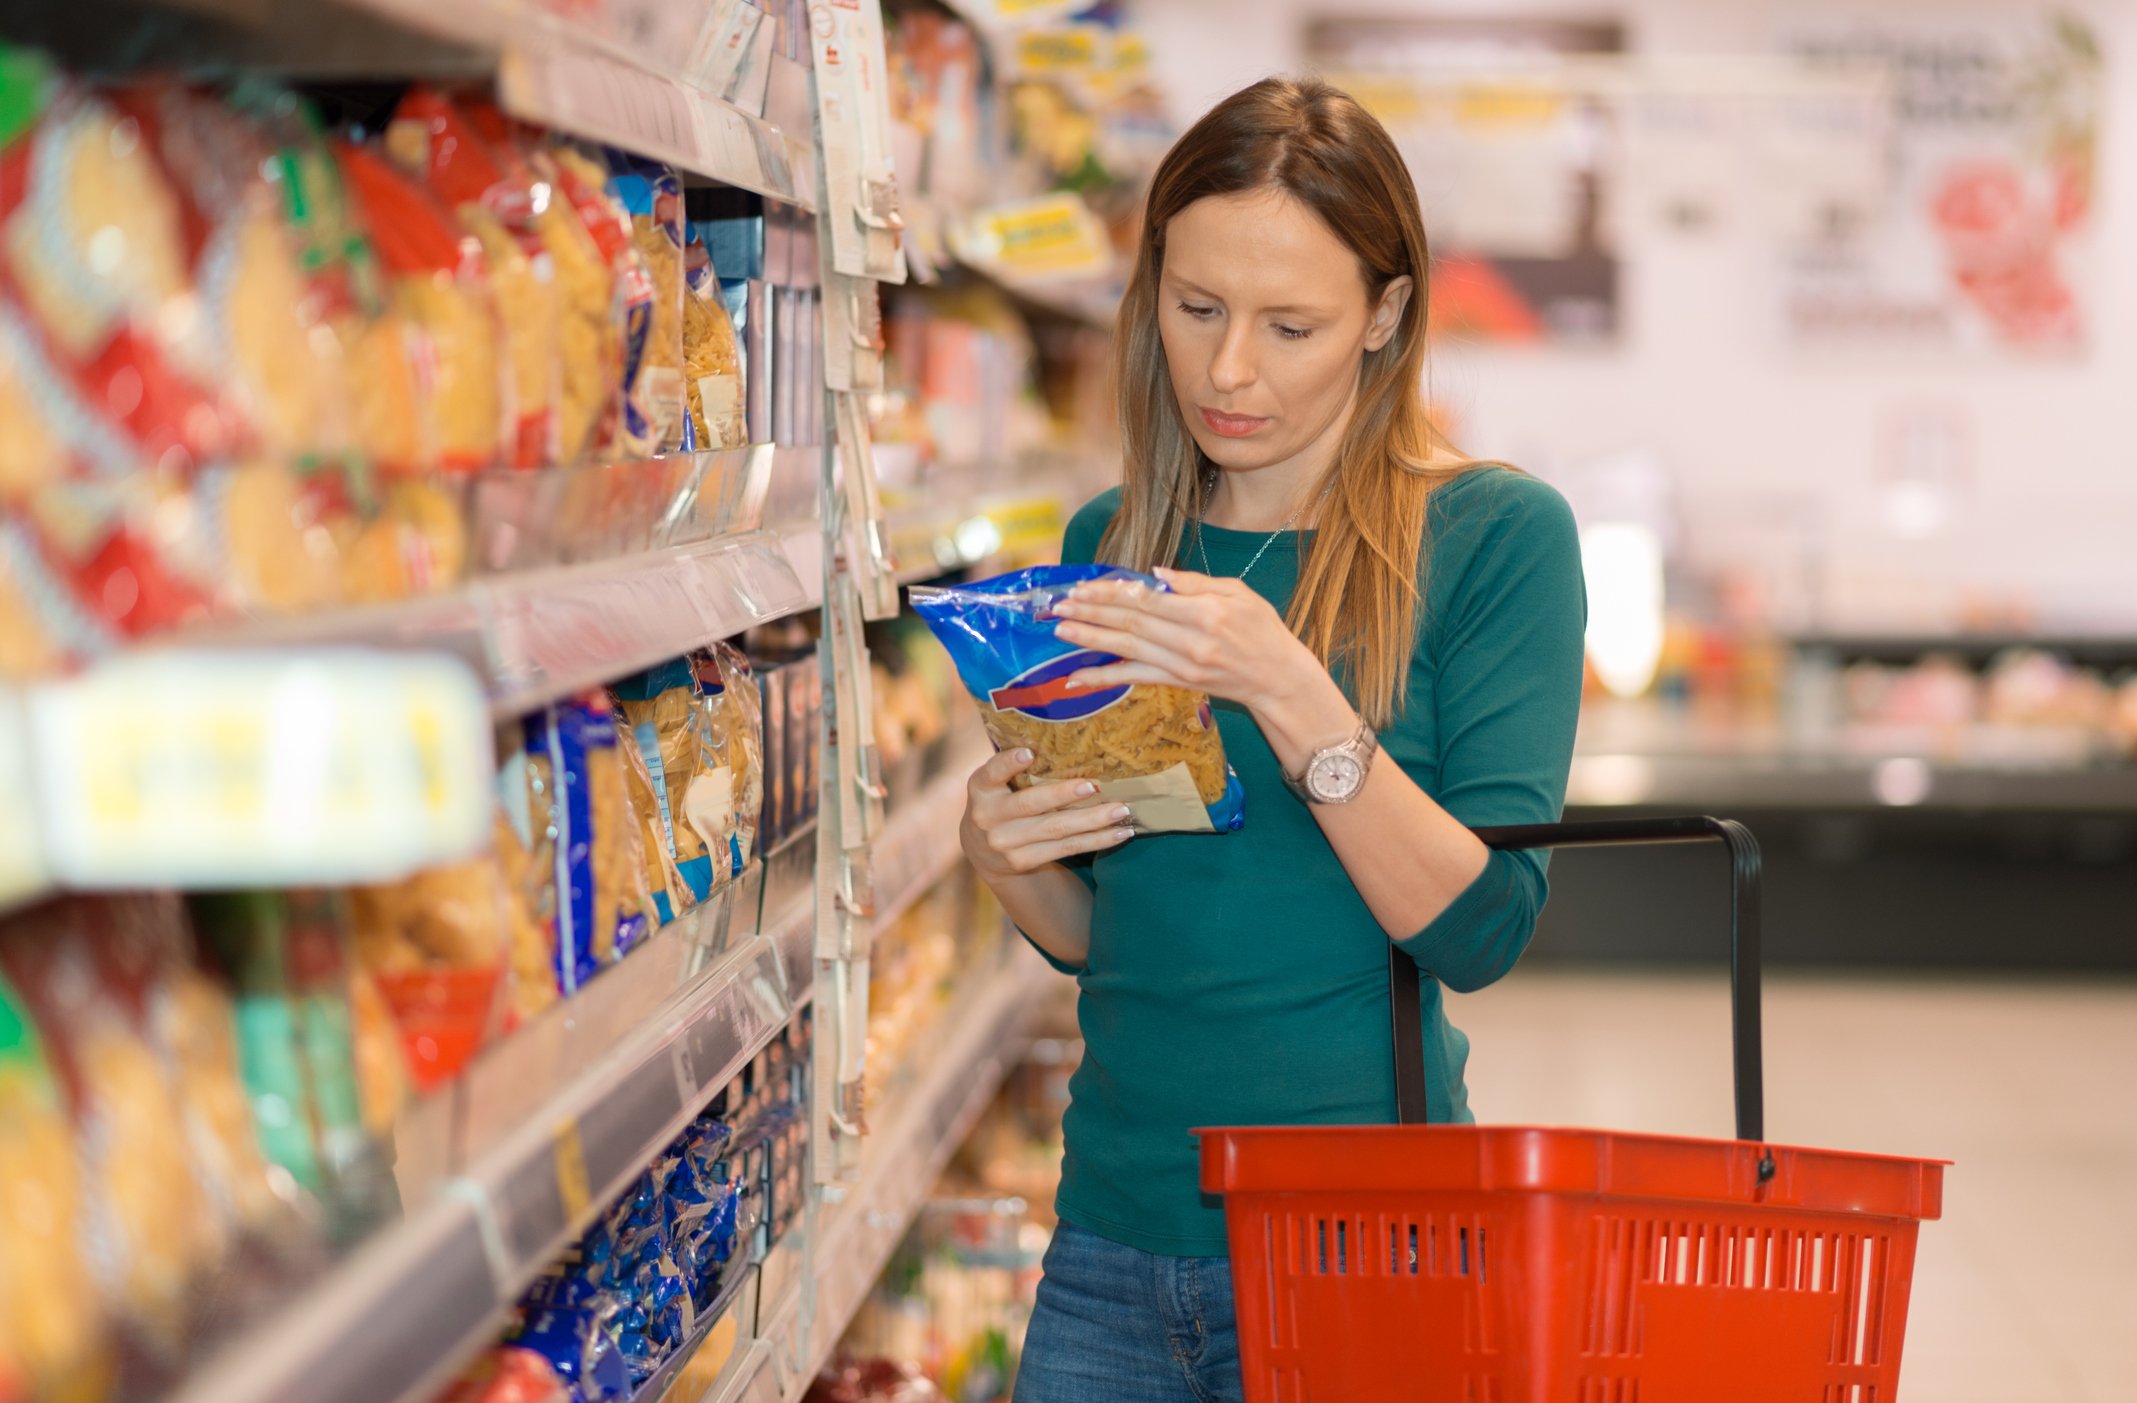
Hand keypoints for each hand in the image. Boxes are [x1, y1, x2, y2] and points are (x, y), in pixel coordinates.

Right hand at [960, 747, 1132, 878]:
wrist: (983, 851)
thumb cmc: (1001, 801)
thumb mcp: (995, 783)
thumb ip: (1015, 765)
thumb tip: (1065, 734)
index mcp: (980, 787)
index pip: (992, 772)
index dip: (1008, 764)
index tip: (1028, 754)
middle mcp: (987, 817)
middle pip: (1031, 804)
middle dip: (1063, 794)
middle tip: (1094, 786)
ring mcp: (1005, 843)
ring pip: (1056, 829)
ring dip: (1092, 820)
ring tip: (1121, 810)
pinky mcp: (1023, 862)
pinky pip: (1066, 848)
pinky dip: (1096, 840)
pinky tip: (1120, 833)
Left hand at [1051, 568, 1327, 718]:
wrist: (1279, 678)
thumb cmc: (1263, 629)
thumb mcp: (1239, 592)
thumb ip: (1195, 583)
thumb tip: (1155, 573)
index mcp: (1205, 611)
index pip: (1147, 599)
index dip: (1111, 593)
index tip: (1083, 587)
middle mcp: (1190, 640)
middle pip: (1131, 622)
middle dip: (1091, 612)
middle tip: (1059, 605)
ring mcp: (1182, 665)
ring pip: (1127, 649)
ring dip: (1090, 639)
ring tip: (1060, 630)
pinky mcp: (1178, 683)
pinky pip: (1134, 679)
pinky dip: (1103, 678)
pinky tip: (1076, 677)